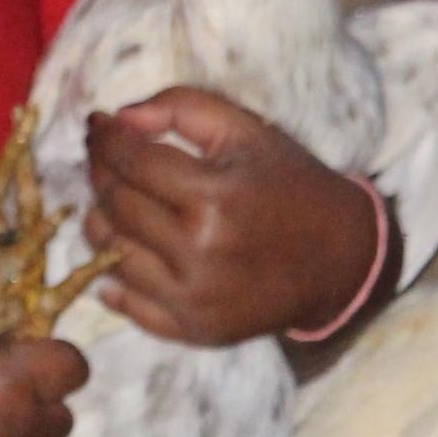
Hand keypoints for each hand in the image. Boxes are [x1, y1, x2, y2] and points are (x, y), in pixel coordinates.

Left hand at [85, 89, 389, 345]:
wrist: (339, 259)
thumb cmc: (290, 184)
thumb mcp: (247, 130)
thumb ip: (182, 107)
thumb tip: (120, 117)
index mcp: (215, 197)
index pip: (131, 161)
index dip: (104, 138)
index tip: (98, 124)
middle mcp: (200, 252)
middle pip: (115, 206)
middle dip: (100, 173)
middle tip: (104, 157)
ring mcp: (194, 298)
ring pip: (110, 254)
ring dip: (101, 220)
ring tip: (115, 200)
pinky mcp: (193, 330)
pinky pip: (126, 303)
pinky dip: (114, 274)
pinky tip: (125, 246)